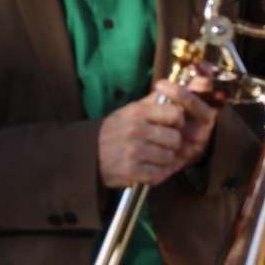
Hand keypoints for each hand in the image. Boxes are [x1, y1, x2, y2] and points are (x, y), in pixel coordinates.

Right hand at [97, 76, 218, 187]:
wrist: (86, 155)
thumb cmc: (112, 132)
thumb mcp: (127, 112)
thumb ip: (150, 102)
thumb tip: (171, 90)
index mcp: (136, 112)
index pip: (174, 113)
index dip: (178, 121)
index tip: (172, 126)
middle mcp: (136, 130)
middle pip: (174, 138)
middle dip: (172, 145)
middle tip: (163, 146)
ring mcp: (133, 151)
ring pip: (168, 158)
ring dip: (163, 161)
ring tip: (151, 159)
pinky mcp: (130, 171)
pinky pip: (156, 174)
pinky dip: (154, 175)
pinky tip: (146, 170)